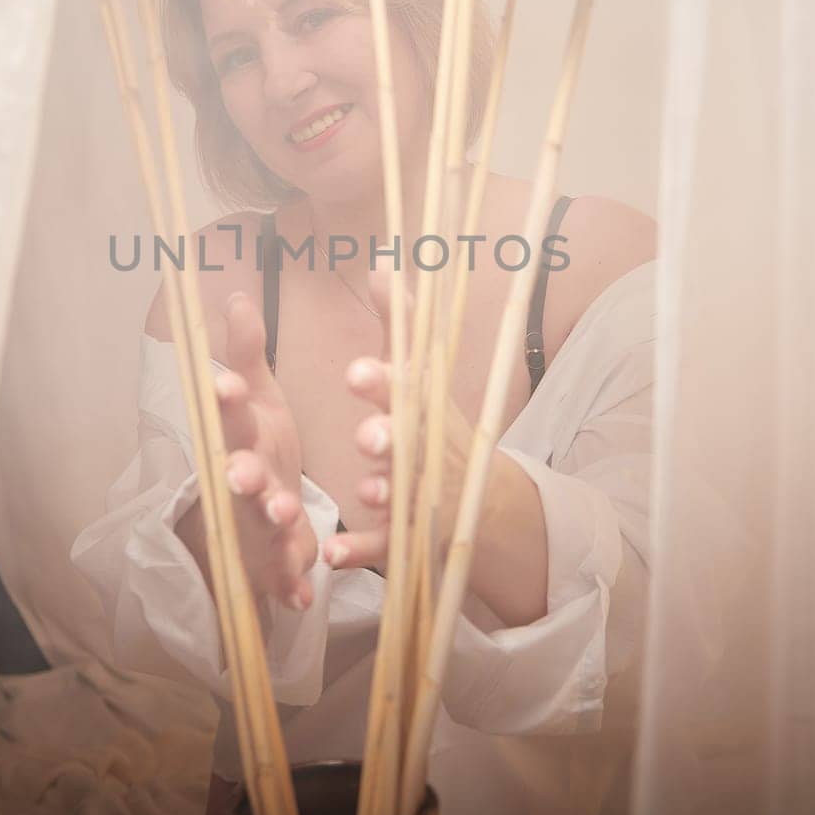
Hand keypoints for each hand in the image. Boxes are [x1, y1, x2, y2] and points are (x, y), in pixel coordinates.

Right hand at [211, 291, 317, 609]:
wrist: (267, 517)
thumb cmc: (261, 446)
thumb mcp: (258, 398)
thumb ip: (248, 352)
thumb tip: (236, 296)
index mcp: (242, 436)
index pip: (230, 416)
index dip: (225, 403)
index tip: (222, 386)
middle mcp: (245, 479)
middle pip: (237, 473)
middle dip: (240, 470)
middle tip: (239, 469)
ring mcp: (258, 522)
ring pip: (262, 522)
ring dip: (270, 520)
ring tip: (283, 516)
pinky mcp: (280, 560)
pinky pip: (285, 574)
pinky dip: (291, 584)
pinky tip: (301, 593)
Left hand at [322, 268, 478, 573]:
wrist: (482, 504)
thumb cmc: (435, 425)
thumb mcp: (420, 374)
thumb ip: (399, 324)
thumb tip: (382, 260)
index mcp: (418, 408)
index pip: (404, 390)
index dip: (382, 382)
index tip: (355, 372)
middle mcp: (422, 449)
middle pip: (408, 442)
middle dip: (389, 437)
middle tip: (368, 437)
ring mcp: (417, 496)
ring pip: (402, 495)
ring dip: (386, 493)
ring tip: (366, 492)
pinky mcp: (405, 538)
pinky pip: (384, 547)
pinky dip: (360, 551)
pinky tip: (333, 554)